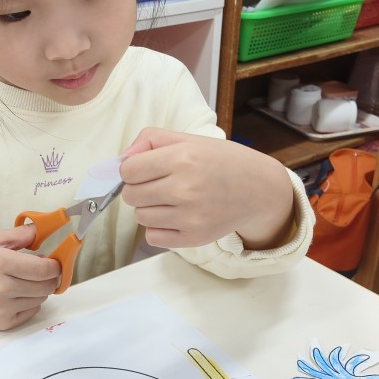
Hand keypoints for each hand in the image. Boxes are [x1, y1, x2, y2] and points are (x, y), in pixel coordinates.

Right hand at [0, 224, 61, 333]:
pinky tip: (17, 295)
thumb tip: (42, 230)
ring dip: (39, 290)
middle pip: (46, 286)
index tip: (54, 263)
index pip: (43, 269)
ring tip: (24, 282)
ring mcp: (2, 308)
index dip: (54, 266)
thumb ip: (20, 234)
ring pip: (41, 298)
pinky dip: (31, 302)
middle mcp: (0, 288)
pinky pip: (32, 311)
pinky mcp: (4, 323)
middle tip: (41, 272)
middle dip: (49, 277)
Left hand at [120, 128, 293, 249]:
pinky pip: (153, 237)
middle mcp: (185, 189)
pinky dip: (158, 227)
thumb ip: (150, 140)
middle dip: (138, 188)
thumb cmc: (221, 162)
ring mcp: (190, 217)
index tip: (145, 168)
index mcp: (183, 159)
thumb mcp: (189, 139)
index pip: (128, 170)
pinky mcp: (193, 238)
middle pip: (131, 195)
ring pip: (140, 217)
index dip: (132, 169)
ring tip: (171, 199)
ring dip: (148, 208)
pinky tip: (175, 215)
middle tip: (158, 183)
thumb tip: (121, 160)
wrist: (258, 190)